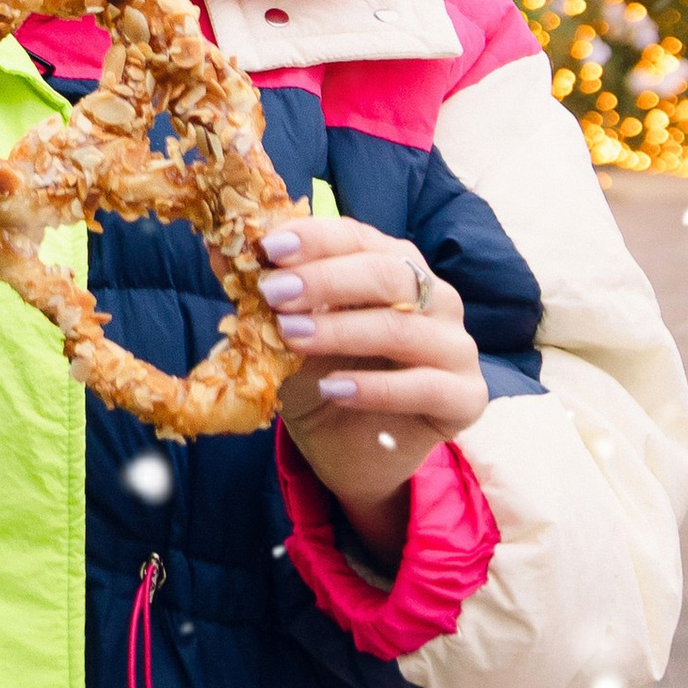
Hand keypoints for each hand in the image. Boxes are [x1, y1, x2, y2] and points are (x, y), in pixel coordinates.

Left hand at [264, 212, 486, 570]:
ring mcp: (456, 346)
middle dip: (327, 280)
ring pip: (405, 327)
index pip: (360, 236)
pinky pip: (426, 386)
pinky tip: (334, 389)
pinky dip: (375, 387)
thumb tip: (221, 246)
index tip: (267, 248)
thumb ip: (264, 291)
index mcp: (394, 266)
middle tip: (274, 293)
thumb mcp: (286, 333)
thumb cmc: (322, 378)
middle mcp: (435, 297)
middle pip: (389, 273)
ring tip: (291, 337)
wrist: (348, 451)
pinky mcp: (466, 397)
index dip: (315, 238)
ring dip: (342, 329)